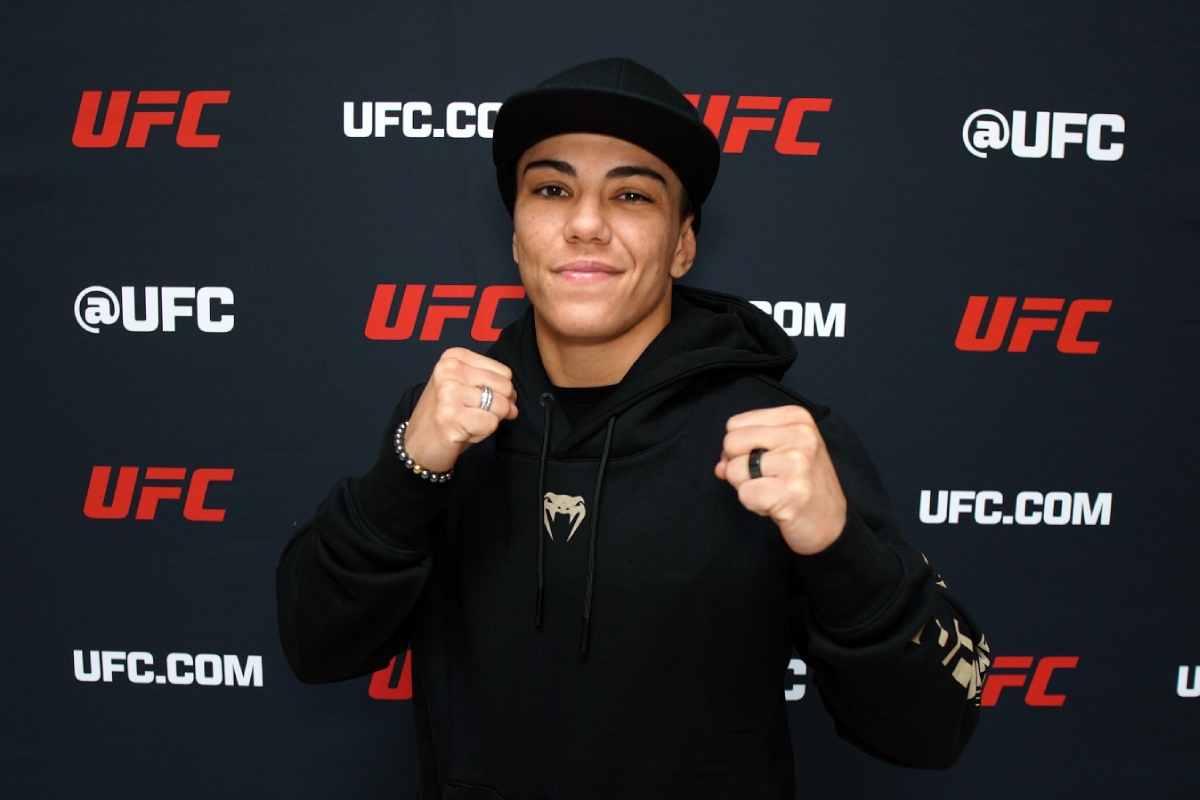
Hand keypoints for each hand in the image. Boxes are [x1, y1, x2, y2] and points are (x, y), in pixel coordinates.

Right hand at [402, 348, 517, 472]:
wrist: (417, 446)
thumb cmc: (445, 417)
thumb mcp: (466, 390)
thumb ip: (493, 388)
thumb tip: (514, 406)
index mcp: (453, 357)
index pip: (504, 372)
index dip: (499, 393)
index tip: (477, 401)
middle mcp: (449, 370)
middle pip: (504, 387)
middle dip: (496, 408)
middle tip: (472, 415)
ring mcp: (448, 392)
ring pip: (500, 406)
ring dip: (488, 421)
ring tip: (466, 423)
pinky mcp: (451, 416)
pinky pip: (491, 424)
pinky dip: (482, 434)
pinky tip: (463, 433)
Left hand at [715, 405, 846, 554]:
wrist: (832, 523)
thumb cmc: (801, 484)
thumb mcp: (780, 452)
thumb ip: (745, 449)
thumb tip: (720, 465)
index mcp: (796, 418)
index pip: (735, 425)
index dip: (740, 448)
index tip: (765, 461)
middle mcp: (800, 435)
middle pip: (731, 443)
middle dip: (740, 466)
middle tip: (768, 479)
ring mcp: (797, 463)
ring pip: (734, 470)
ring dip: (747, 487)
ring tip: (774, 492)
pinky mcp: (792, 492)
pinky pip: (745, 494)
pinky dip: (754, 505)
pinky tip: (777, 505)